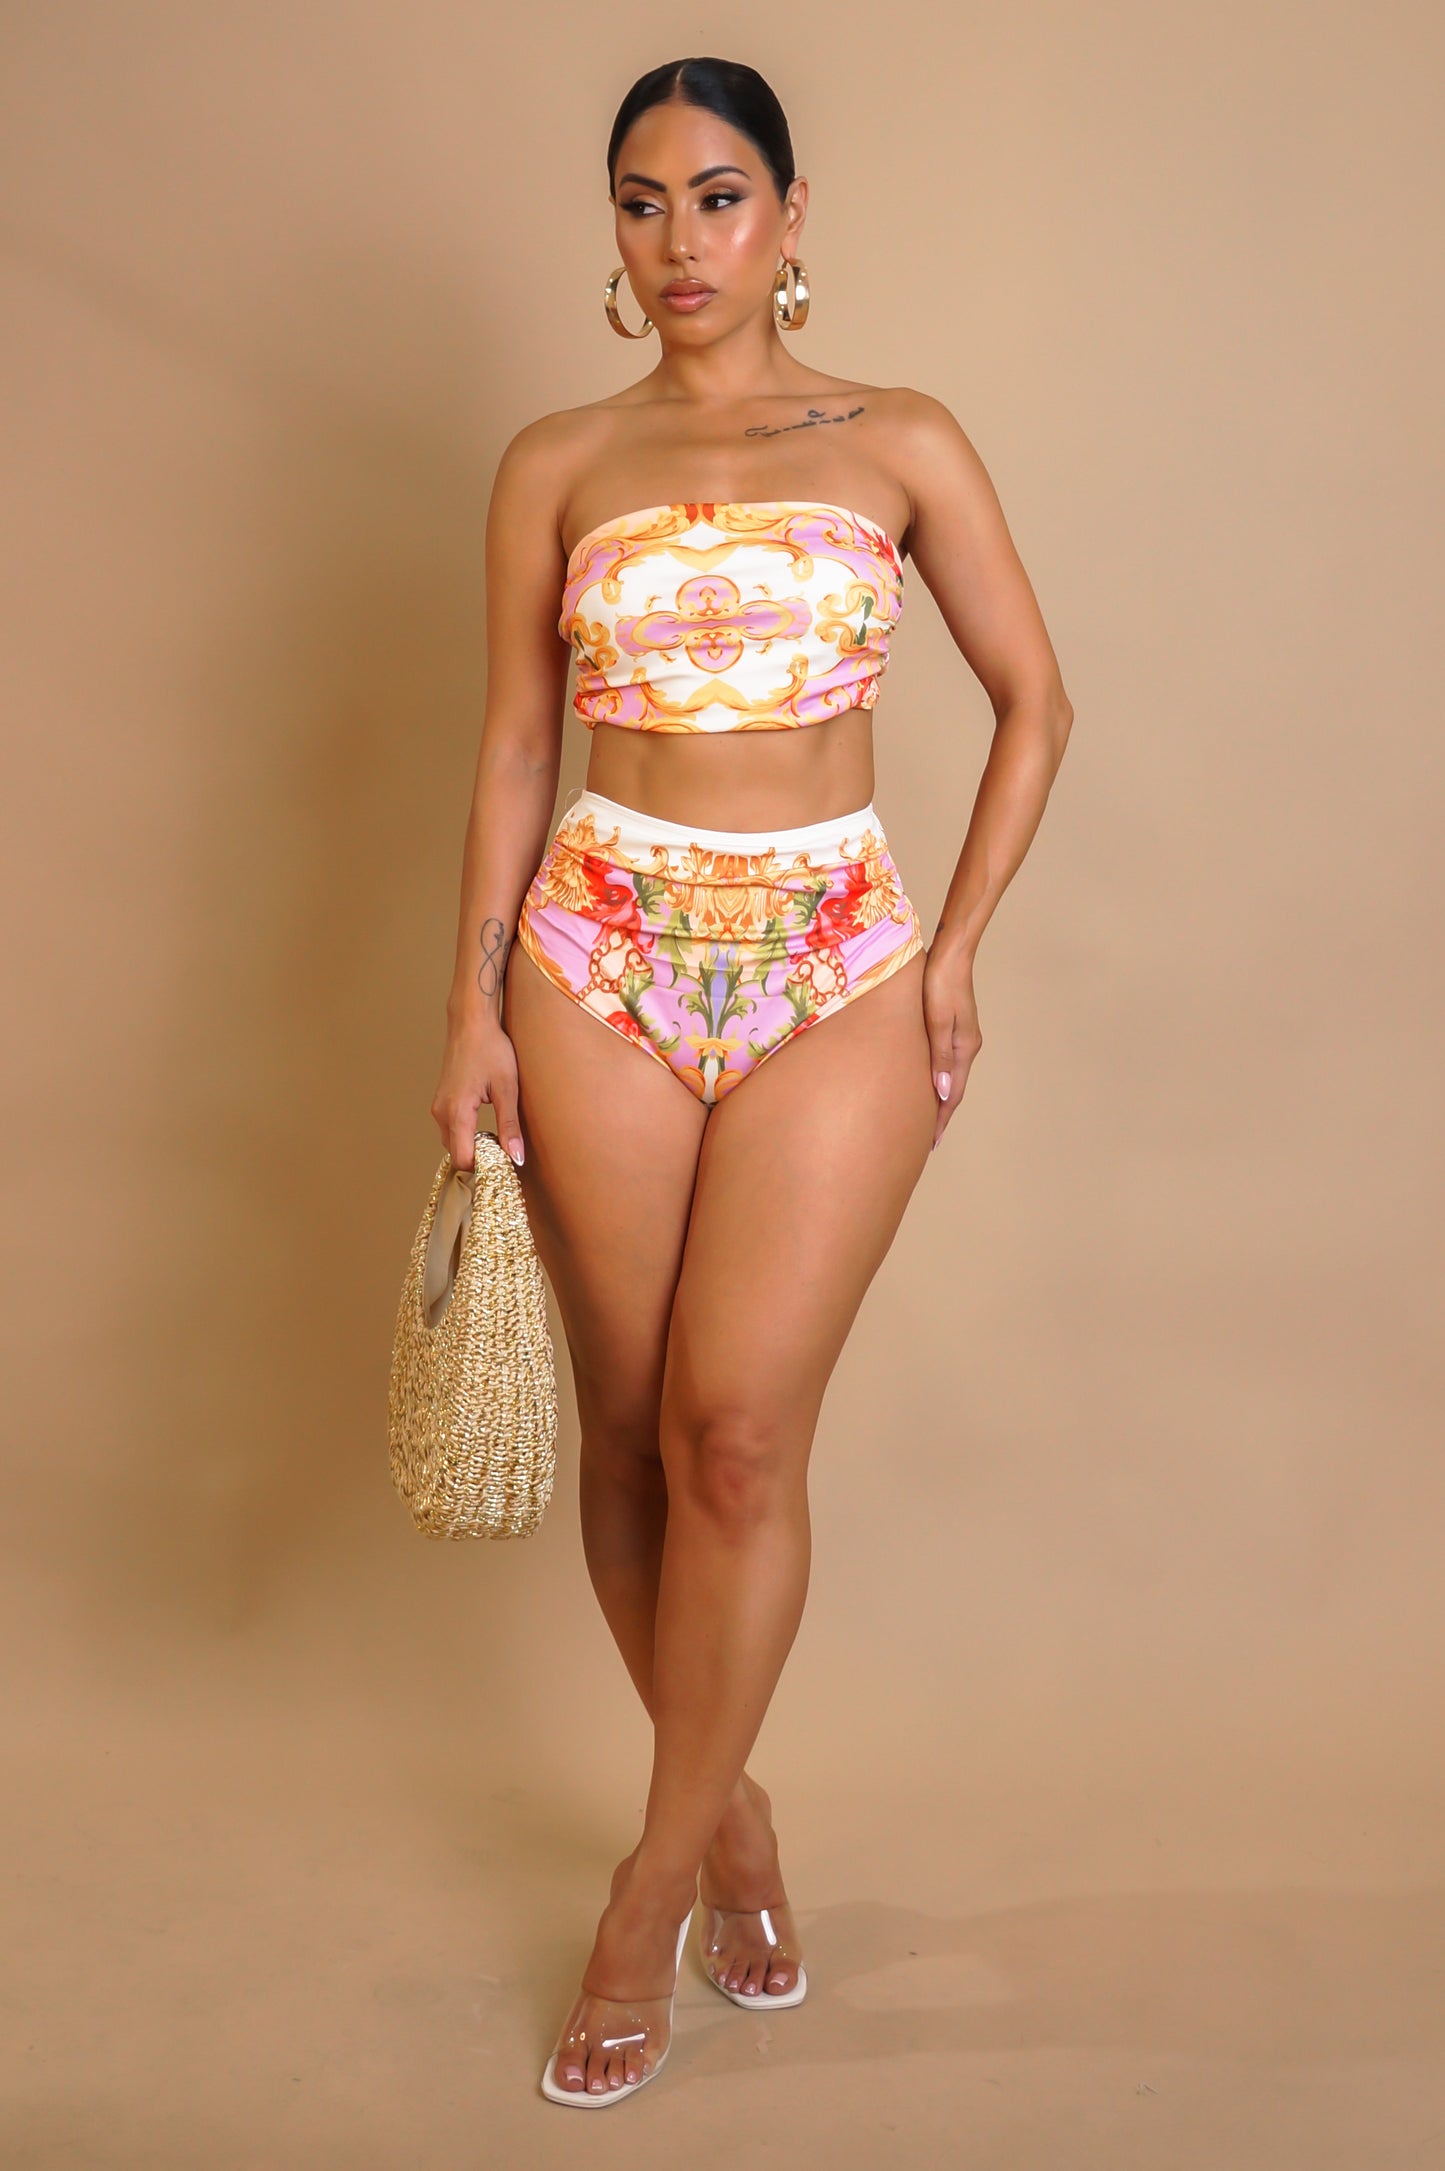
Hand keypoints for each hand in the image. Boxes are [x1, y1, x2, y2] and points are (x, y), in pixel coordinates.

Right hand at [430, 1014, 524, 1172]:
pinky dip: (466, 1135)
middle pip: (456, 1154)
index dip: (483, 1166)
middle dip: (479, 1158)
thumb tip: (515, 1157)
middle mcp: (441, 1113)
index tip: (504, 1161)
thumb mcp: (507, 1088)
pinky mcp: (441, 1101)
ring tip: (497, 1135)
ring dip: (472, 1146)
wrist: (471, 1023)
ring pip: (452, 1142)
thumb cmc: (491, 1049)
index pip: (463, 1159)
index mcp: (457, 1112)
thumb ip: (509, 1126)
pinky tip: (485, 1124)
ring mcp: (438, 1107)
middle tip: (503, 1149)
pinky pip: (450, 1129)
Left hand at [922, 941, 982, 1150]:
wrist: (951, 953)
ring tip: (926, 1119)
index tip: (930, 1143)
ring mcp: (962, 1037)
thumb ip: (939, 1056)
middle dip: (941, 1115)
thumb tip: (941, 1093)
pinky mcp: (955, 1027)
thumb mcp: (937, 1020)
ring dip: (940, 1099)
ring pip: (950, 1077)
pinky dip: (939, 1079)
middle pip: (952, 1089)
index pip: (951, 1094)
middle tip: (927, 1140)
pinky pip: (947, 1063)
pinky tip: (929, 1082)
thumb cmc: (939, 982)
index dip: (940, 1120)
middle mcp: (967, 1046)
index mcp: (964, 1048)